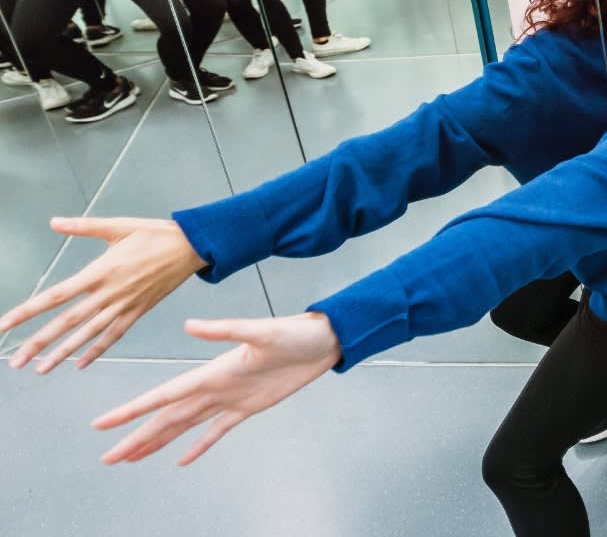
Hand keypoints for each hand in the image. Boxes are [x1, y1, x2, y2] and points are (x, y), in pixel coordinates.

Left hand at [0, 218, 204, 372]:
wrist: (194, 247)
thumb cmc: (156, 234)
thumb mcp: (119, 225)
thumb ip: (84, 226)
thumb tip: (55, 222)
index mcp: (100, 271)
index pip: (56, 296)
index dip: (28, 312)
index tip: (5, 325)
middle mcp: (109, 293)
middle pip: (67, 323)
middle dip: (38, 342)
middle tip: (15, 360)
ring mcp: (125, 305)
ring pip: (88, 334)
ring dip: (62, 353)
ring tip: (40, 368)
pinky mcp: (138, 311)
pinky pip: (114, 335)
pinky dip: (97, 350)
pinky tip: (81, 364)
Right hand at [94, 312, 340, 464]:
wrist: (324, 340)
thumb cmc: (296, 332)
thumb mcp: (262, 330)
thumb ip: (225, 329)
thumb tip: (189, 325)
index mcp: (212, 371)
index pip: (164, 395)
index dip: (134, 410)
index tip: (104, 424)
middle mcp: (214, 387)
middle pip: (167, 417)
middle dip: (136, 436)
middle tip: (108, 458)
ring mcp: (230, 399)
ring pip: (185, 426)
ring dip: (158, 441)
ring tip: (131, 457)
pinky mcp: (249, 408)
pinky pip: (217, 431)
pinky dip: (198, 446)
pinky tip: (181, 459)